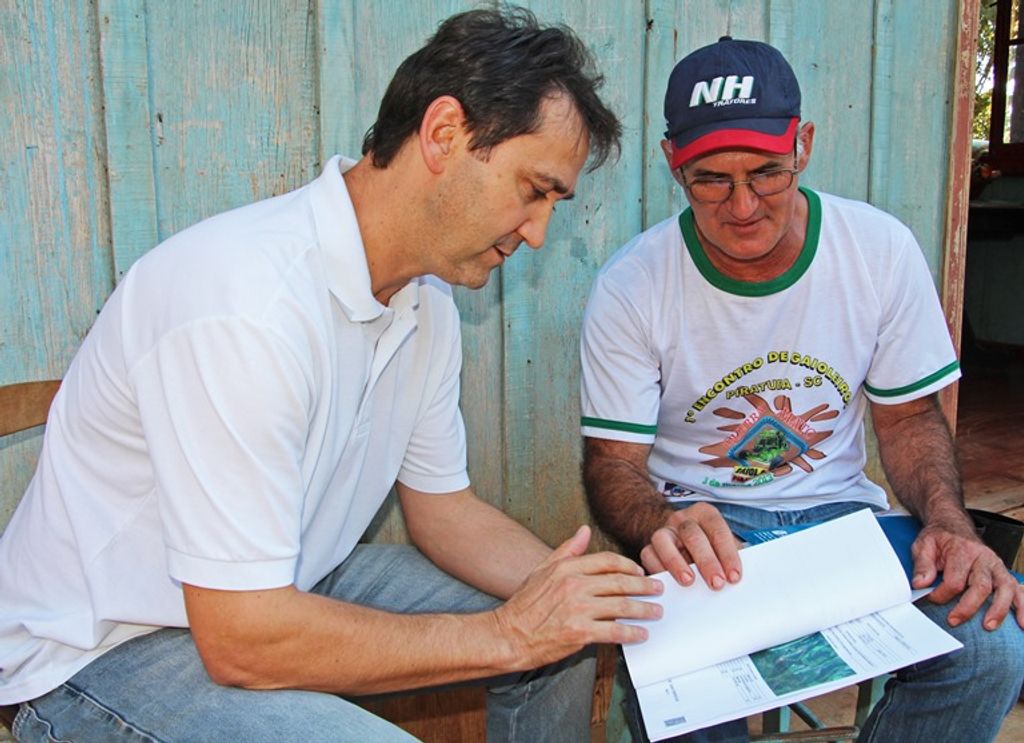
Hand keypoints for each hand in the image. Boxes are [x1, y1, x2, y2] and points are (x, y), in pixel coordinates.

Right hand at [492, 525, 663, 669]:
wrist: (508, 636)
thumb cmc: (524, 605)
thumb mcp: (542, 570)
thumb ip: (566, 550)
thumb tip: (584, 530)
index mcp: (567, 568)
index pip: (607, 561)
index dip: (628, 565)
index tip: (640, 571)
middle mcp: (574, 585)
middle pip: (620, 582)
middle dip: (644, 586)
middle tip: (658, 588)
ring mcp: (578, 609)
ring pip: (622, 606)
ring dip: (644, 609)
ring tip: (656, 611)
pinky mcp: (580, 633)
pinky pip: (614, 631)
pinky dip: (631, 633)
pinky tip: (640, 634)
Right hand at [639, 502, 741, 589]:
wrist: (678, 537)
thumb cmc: (708, 545)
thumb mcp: (723, 544)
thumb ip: (733, 555)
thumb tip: (745, 577)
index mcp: (705, 514)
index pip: (717, 530)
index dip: (728, 554)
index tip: (735, 577)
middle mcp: (682, 519)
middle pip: (692, 535)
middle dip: (706, 561)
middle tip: (717, 584)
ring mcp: (664, 531)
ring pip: (664, 540)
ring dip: (677, 562)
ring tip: (688, 582)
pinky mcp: (649, 546)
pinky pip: (648, 554)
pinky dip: (657, 568)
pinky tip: (667, 584)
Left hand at [912, 522, 1023, 629]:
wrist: (952, 526)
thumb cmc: (939, 538)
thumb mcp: (923, 545)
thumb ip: (922, 564)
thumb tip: (920, 584)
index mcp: (962, 550)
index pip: (955, 579)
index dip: (942, 593)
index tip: (931, 599)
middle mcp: (984, 558)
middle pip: (981, 586)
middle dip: (967, 607)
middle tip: (953, 621)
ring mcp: (997, 566)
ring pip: (1004, 589)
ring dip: (998, 610)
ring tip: (988, 626)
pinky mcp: (1004, 574)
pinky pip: (1018, 590)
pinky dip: (1022, 607)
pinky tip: (1022, 623)